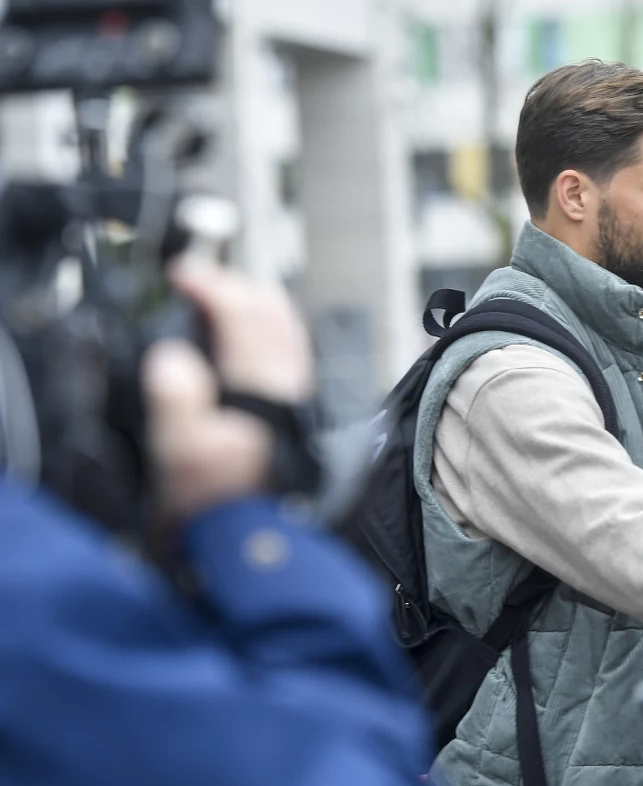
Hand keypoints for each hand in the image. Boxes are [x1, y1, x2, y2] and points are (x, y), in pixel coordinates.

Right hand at [141, 260, 313, 520]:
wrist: (248, 541)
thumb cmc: (214, 503)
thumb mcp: (181, 454)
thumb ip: (176, 402)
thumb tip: (172, 358)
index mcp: (262, 387)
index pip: (244, 314)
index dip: (211, 285)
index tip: (180, 275)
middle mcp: (287, 386)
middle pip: (274, 312)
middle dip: (235, 286)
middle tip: (196, 279)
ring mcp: (295, 397)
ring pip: (285, 330)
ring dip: (252, 305)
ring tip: (214, 299)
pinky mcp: (293, 412)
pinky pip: (286, 353)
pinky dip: (263, 331)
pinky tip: (238, 341)